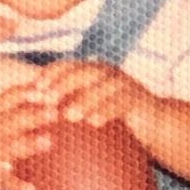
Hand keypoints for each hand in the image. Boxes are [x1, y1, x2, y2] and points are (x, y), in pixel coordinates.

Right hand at [0, 84, 58, 189]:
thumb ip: (17, 117)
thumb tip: (53, 103)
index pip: (8, 98)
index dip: (27, 92)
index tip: (49, 89)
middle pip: (10, 119)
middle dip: (32, 114)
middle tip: (55, 112)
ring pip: (6, 147)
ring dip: (27, 144)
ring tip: (48, 142)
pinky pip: (3, 181)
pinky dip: (17, 186)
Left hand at [32, 57, 154, 136]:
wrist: (155, 123)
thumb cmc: (116, 119)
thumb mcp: (90, 110)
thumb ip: (68, 109)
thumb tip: (36, 119)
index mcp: (92, 73)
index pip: (67, 66)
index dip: (50, 74)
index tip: (33, 89)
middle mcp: (107, 74)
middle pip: (83, 72)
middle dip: (63, 84)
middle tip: (47, 100)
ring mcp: (124, 84)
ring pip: (102, 86)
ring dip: (85, 99)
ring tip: (69, 116)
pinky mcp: (139, 98)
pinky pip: (121, 102)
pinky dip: (107, 110)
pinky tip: (94, 123)